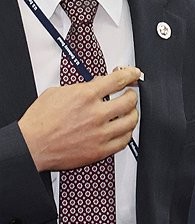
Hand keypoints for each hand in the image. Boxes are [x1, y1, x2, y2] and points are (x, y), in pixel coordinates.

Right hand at [18, 67, 141, 170]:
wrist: (31, 145)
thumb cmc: (39, 121)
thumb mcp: (56, 92)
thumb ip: (81, 87)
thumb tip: (97, 84)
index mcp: (85, 96)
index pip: (118, 80)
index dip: (130, 74)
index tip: (134, 73)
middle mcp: (96, 114)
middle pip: (129, 100)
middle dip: (132, 94)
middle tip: (130, 94)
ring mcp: (100, 133)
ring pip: (131, 121)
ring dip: (132, 113)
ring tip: (129, 112)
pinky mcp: (100, 150)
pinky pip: (124, 141)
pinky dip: (127, 133)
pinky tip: (123, 130)